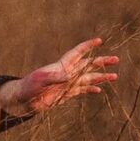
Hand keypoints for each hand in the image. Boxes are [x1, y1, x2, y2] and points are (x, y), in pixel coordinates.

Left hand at [0, 38, 118, 115]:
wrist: (24, 100)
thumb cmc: (29, 86)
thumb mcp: (41, 80)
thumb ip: (55, 77)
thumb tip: (69, 77)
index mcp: (61, 66)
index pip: (77, 53)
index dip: (88, 46)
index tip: (99, 40)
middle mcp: (67, 73)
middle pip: (88, 65)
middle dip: (101, 62)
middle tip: (116, 59)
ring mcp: (68, 84)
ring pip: (88, 78)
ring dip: (101, 77)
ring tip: (115, 76)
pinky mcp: (66, 94)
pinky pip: (82, 91)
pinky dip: (91, 90)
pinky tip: (99, 90)